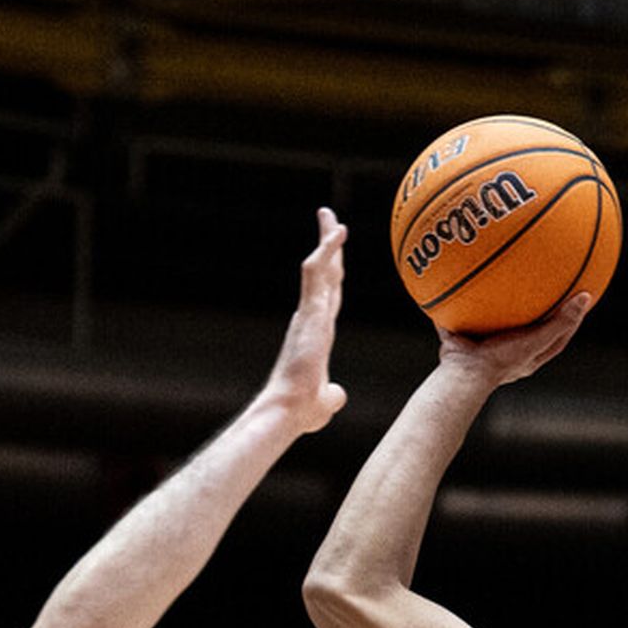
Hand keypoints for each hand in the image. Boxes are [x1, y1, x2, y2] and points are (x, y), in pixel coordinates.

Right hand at [264, 206, 348, 432]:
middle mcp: (311, 318)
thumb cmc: (301, 411)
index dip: (333, 273)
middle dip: (328, 246)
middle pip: (324, 274)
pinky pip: (318, 275)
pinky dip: (327, 252)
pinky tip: (338, 233)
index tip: (335, 254)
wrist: (290, 411)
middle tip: (328, 218)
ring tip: (331, 215)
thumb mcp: (324, 403)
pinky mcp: (310, 313)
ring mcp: (310, 314)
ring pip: (319, 269)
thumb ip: (332, 396)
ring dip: (327, 241)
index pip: (328, 295)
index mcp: (316, 333)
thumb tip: (337, 396)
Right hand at [436, 294, 590, 390]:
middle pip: (531, 330)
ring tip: (509, 280)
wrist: (462, 371)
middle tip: (550, 288)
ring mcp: (486, 346)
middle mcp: (509, 353)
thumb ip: (560, 322)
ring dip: (503, 305)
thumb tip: (586, 297)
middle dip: (540, 312)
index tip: (582, 299)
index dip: (571, 321)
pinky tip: (472, 278)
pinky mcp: (465, 337)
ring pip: (497, 322)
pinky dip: (470, 300)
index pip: (557, 338)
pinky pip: (469, 314)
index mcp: (528, 358)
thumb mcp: (536, 340)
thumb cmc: (500, 359)